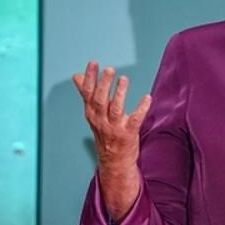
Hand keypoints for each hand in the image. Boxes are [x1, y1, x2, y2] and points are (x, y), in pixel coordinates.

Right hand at [73, 61, 151, 219]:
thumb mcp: (93, 114)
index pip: (88, 93)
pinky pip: (135, 120)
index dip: (90, 78)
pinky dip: (141, 109)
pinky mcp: (128, 134)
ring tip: (124, 79)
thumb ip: (86, 93)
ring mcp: (114, 128)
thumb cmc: (105, 133)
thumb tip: (77, 76)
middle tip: (109, 69)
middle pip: (100, 100)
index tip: (93, 63)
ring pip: (115, 109)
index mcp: (92, 113)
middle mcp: (101, 120)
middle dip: (104, 84)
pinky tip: (147, 98)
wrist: (114, 161)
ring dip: (119, 94)